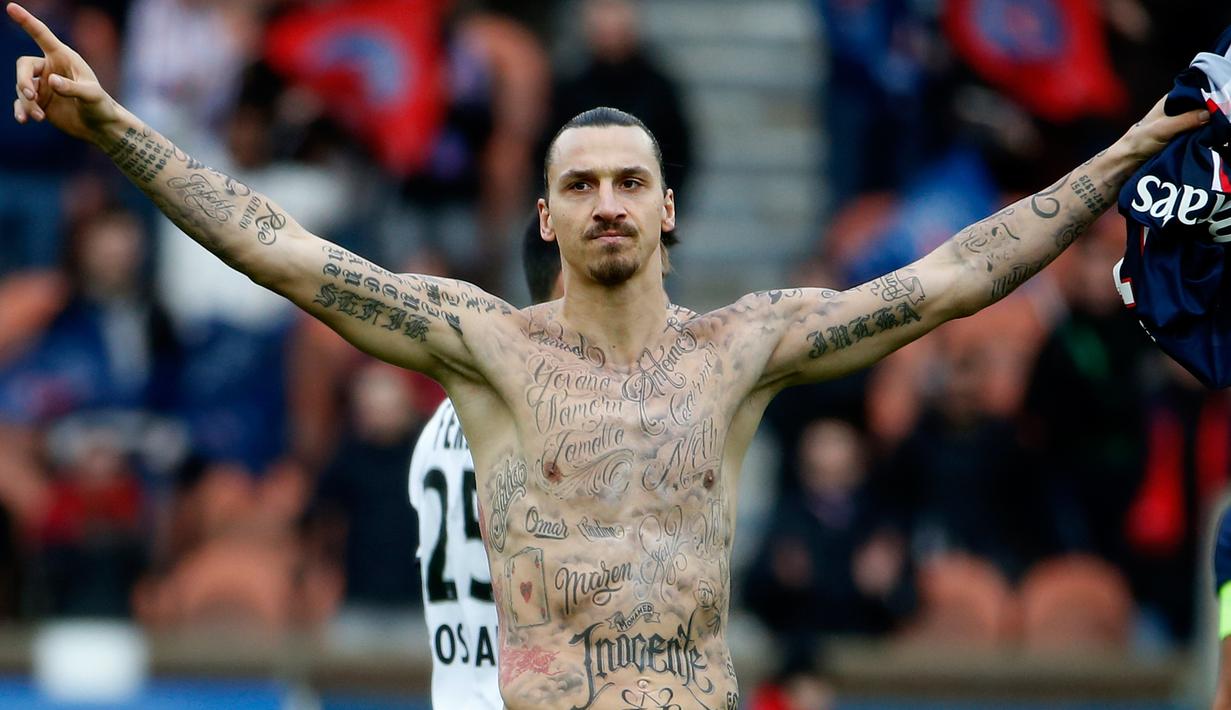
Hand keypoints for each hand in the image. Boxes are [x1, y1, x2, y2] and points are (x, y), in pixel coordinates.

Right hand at [9, 2, 119, 141]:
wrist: (101, 127)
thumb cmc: (102, 107)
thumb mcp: (92, 96)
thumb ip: (72, 88)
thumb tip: (50, 81)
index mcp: (64, 58)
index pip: (42, 36)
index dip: (26, 21)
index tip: (11, 7)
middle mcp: (50, 68)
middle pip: (23, 65)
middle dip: (22, 80)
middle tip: (31, 96)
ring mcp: (43, 85)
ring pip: (22, 87)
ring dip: (27, 102)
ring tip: (40, 117)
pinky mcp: (40, 102)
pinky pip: (21, 102)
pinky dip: (21, 110)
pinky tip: (24, 120)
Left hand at [1119, 95, 1211, 161]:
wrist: (1128, 161)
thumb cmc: (1139, 141)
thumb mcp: (1163, 128)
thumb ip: (1184, 120)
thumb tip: (1208, 114)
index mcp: (1170, 100)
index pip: (1195, 92)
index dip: (1207, 97)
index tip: (1217, 106)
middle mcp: (1176, 109)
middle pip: (1200, 106)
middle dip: (1209, 113)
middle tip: (1218, 120)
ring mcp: (1179, 122)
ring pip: (1200, 120)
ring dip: (1206, 126)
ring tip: (1214, 130)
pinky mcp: (1181, 136)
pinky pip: (1197, 132)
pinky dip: (1202, 135)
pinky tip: (1208, 138)